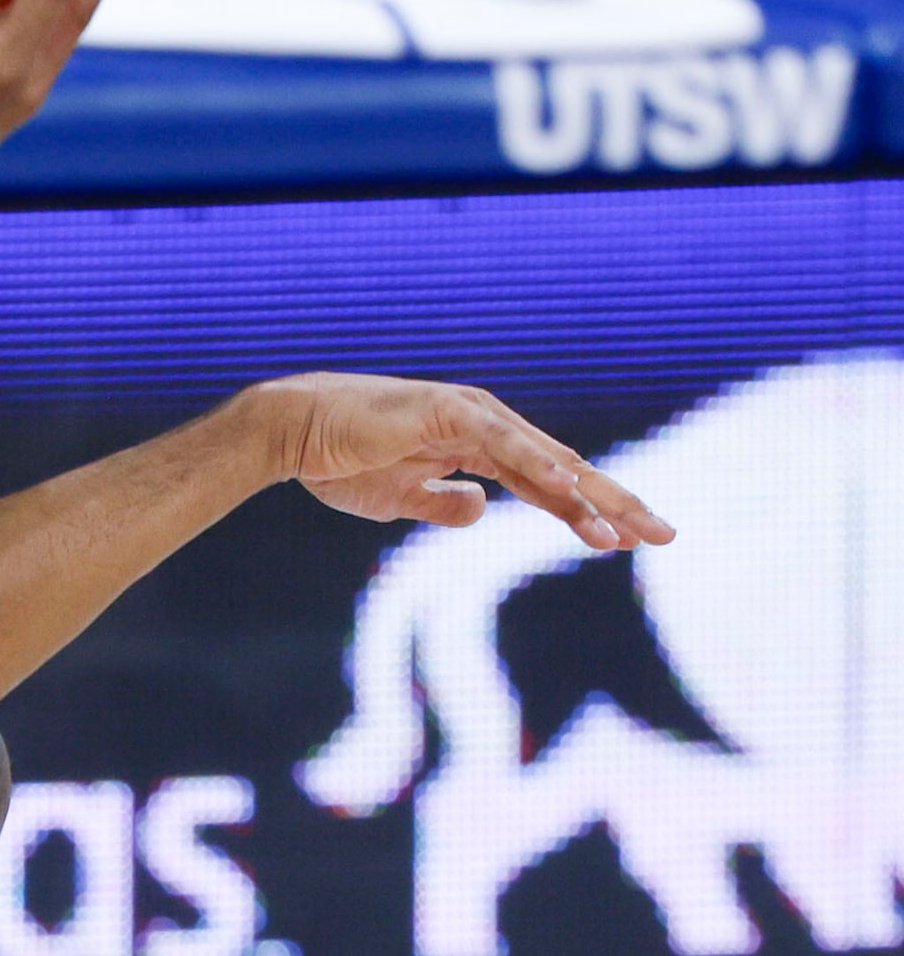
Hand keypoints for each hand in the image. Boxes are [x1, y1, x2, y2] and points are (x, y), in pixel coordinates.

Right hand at [248, 374, 676, 550]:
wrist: (291, 432)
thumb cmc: (338, 461)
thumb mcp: (400, 500)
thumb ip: (444, 504)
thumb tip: (483, 509)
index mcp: (476, 443)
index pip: (547, 480)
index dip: (587, 510)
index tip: (627, 540)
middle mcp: (485, 424)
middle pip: (563, 469)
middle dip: (615, 503)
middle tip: (664, 536)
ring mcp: (471, 415)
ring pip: (546, 462)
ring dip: (588, 499)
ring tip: (627, 533)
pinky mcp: (449, 414)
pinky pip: (506, 447)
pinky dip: (542, 471)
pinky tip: (575, 495)